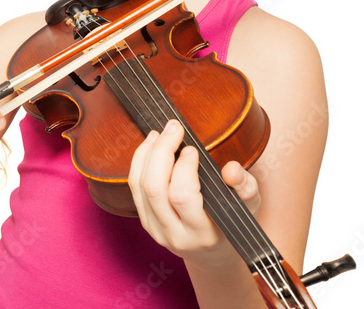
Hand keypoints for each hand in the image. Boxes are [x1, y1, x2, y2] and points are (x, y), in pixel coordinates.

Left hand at [128, 119, 260, 268]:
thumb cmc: (233, 224)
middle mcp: (175, 235)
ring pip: (140, 186)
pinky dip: (139, 162)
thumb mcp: (248, 207)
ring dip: (147, 154)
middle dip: (161, 152)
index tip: (192, 148)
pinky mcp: (145, 222)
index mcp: (202, 233)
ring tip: (159, 133)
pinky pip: (134, 188)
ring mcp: (156, 230)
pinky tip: (150, 146)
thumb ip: (245, 187)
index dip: (183, 167)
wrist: (213, 254)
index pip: (182, 196)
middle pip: (155, 188)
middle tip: (173, 129)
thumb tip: (232, 170)